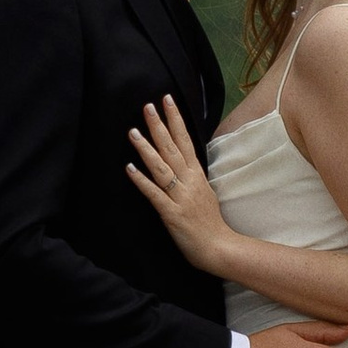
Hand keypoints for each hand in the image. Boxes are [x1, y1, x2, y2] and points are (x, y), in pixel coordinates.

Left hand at [126, 98, 230, 270]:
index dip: (175, 120)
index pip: (185, 140)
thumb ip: (192, 176)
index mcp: (197, 175)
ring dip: (146, 149)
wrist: (218, 247)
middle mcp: (189, 181)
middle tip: (148, 106)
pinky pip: (154, 194)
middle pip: (172, 148)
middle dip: (159, 126)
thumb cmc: (210, 222)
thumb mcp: (204, 192)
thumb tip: (184, 162)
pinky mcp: (171, 213)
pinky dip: (142, 181)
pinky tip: (130, 168)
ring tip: (133, 132)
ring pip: (161, 167)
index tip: (167, 100)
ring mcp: (180, 197)